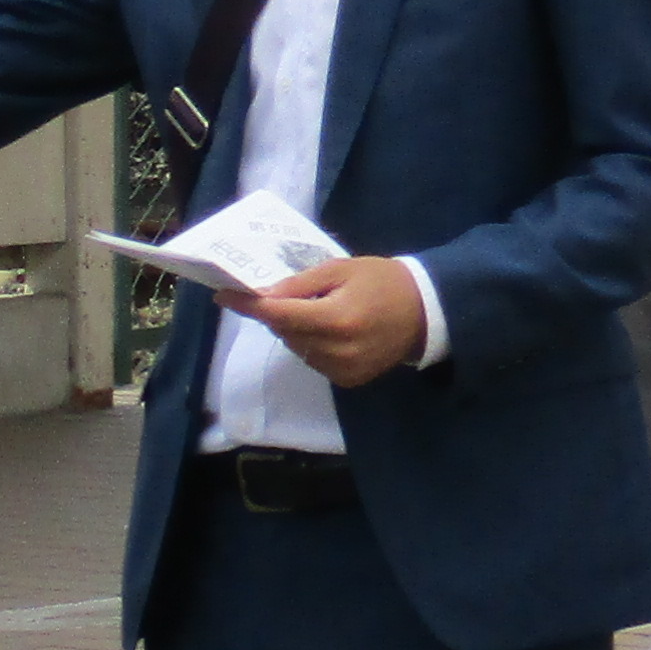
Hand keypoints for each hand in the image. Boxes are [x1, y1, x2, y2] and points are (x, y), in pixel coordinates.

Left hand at [233, 255, 429, 389]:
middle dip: (279, 313)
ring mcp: (343, 370)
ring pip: (297, 348)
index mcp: (337, 319)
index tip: (224, 296)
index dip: (249, 306)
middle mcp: (337, 351)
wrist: (426, 312)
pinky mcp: (349, 381)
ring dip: (295, 330)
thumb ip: (300, 284)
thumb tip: (263, 296)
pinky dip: (312, 345)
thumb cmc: (383, 281)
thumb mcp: (341, 269)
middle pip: (285, 333)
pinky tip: (331, 330)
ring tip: (318, 311)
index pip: (279, 315)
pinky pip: (313, 361)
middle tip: (289, 294)